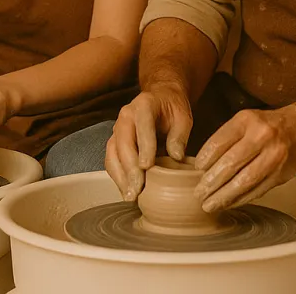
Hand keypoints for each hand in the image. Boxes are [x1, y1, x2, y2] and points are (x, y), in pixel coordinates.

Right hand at [105, 85, 192, 200]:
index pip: (142, 126)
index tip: (147, 166)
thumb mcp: (183, 118)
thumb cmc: (172, 109)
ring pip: (113, 154)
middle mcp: (126, 117)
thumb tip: (176, 157)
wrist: (161, 99)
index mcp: (144, 105)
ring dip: (120, 177)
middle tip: (137, 189)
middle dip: (130, 169)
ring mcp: (117, 129)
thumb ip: (179, 136)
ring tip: (131, 196)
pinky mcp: (115, 142)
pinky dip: (118, 177)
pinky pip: (111, 161)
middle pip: (123, 144)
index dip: (144, 147)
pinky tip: (127, 191)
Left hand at [193, 104, 295, 212]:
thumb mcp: (245, 121)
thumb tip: (202, 166)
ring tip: (209, 205)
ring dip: (223, 196)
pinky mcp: (280, 175)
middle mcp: (261, 137)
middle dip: (211, 183)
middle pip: (230, 164)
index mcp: (247, 121)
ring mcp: (273, 157)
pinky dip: (240, 199)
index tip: (196, 170)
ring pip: (244, 181)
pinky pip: (256, 190)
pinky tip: (228, 204)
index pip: (219, 143)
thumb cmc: (266, 126)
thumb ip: (226, 139)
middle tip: (198, 194)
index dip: (205, 159)